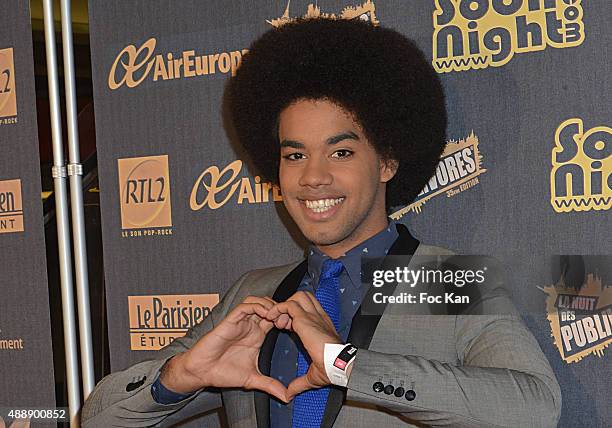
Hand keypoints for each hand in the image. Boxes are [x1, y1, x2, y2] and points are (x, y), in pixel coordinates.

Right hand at [161, 295, 288, 402]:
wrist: (202, 372)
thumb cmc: (224, 373)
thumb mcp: (253, 380)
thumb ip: (270, 385)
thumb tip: (287, 398)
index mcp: (258, 336)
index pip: (276, 319)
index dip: (287, 319)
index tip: (296, 328)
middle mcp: (251, 326)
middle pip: (270, 306)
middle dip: (281, 309)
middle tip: (289, 318)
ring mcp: (241, 322)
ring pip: (258, 301)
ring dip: (269, 305)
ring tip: (277, 316)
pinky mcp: (231, 320)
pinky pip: (245, 306)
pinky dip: (257, 306)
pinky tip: (265, 315)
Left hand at [265, 291, 341, 399]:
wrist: (339, 364)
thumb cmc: (333, 369)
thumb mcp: (313, 375)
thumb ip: (299, 382)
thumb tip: (290, 393)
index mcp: (322, 327)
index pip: (306, 310)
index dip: (293, 316)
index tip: (286, 328)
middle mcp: (318, 318)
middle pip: (303, 297)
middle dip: (290, 306)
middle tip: (282, 322)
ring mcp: (313, 316)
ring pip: (297, 297)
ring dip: (284, 306)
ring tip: (278, 320)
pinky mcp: (306, 319)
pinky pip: (289, 305)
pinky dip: (279, 309)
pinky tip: (274, 319)